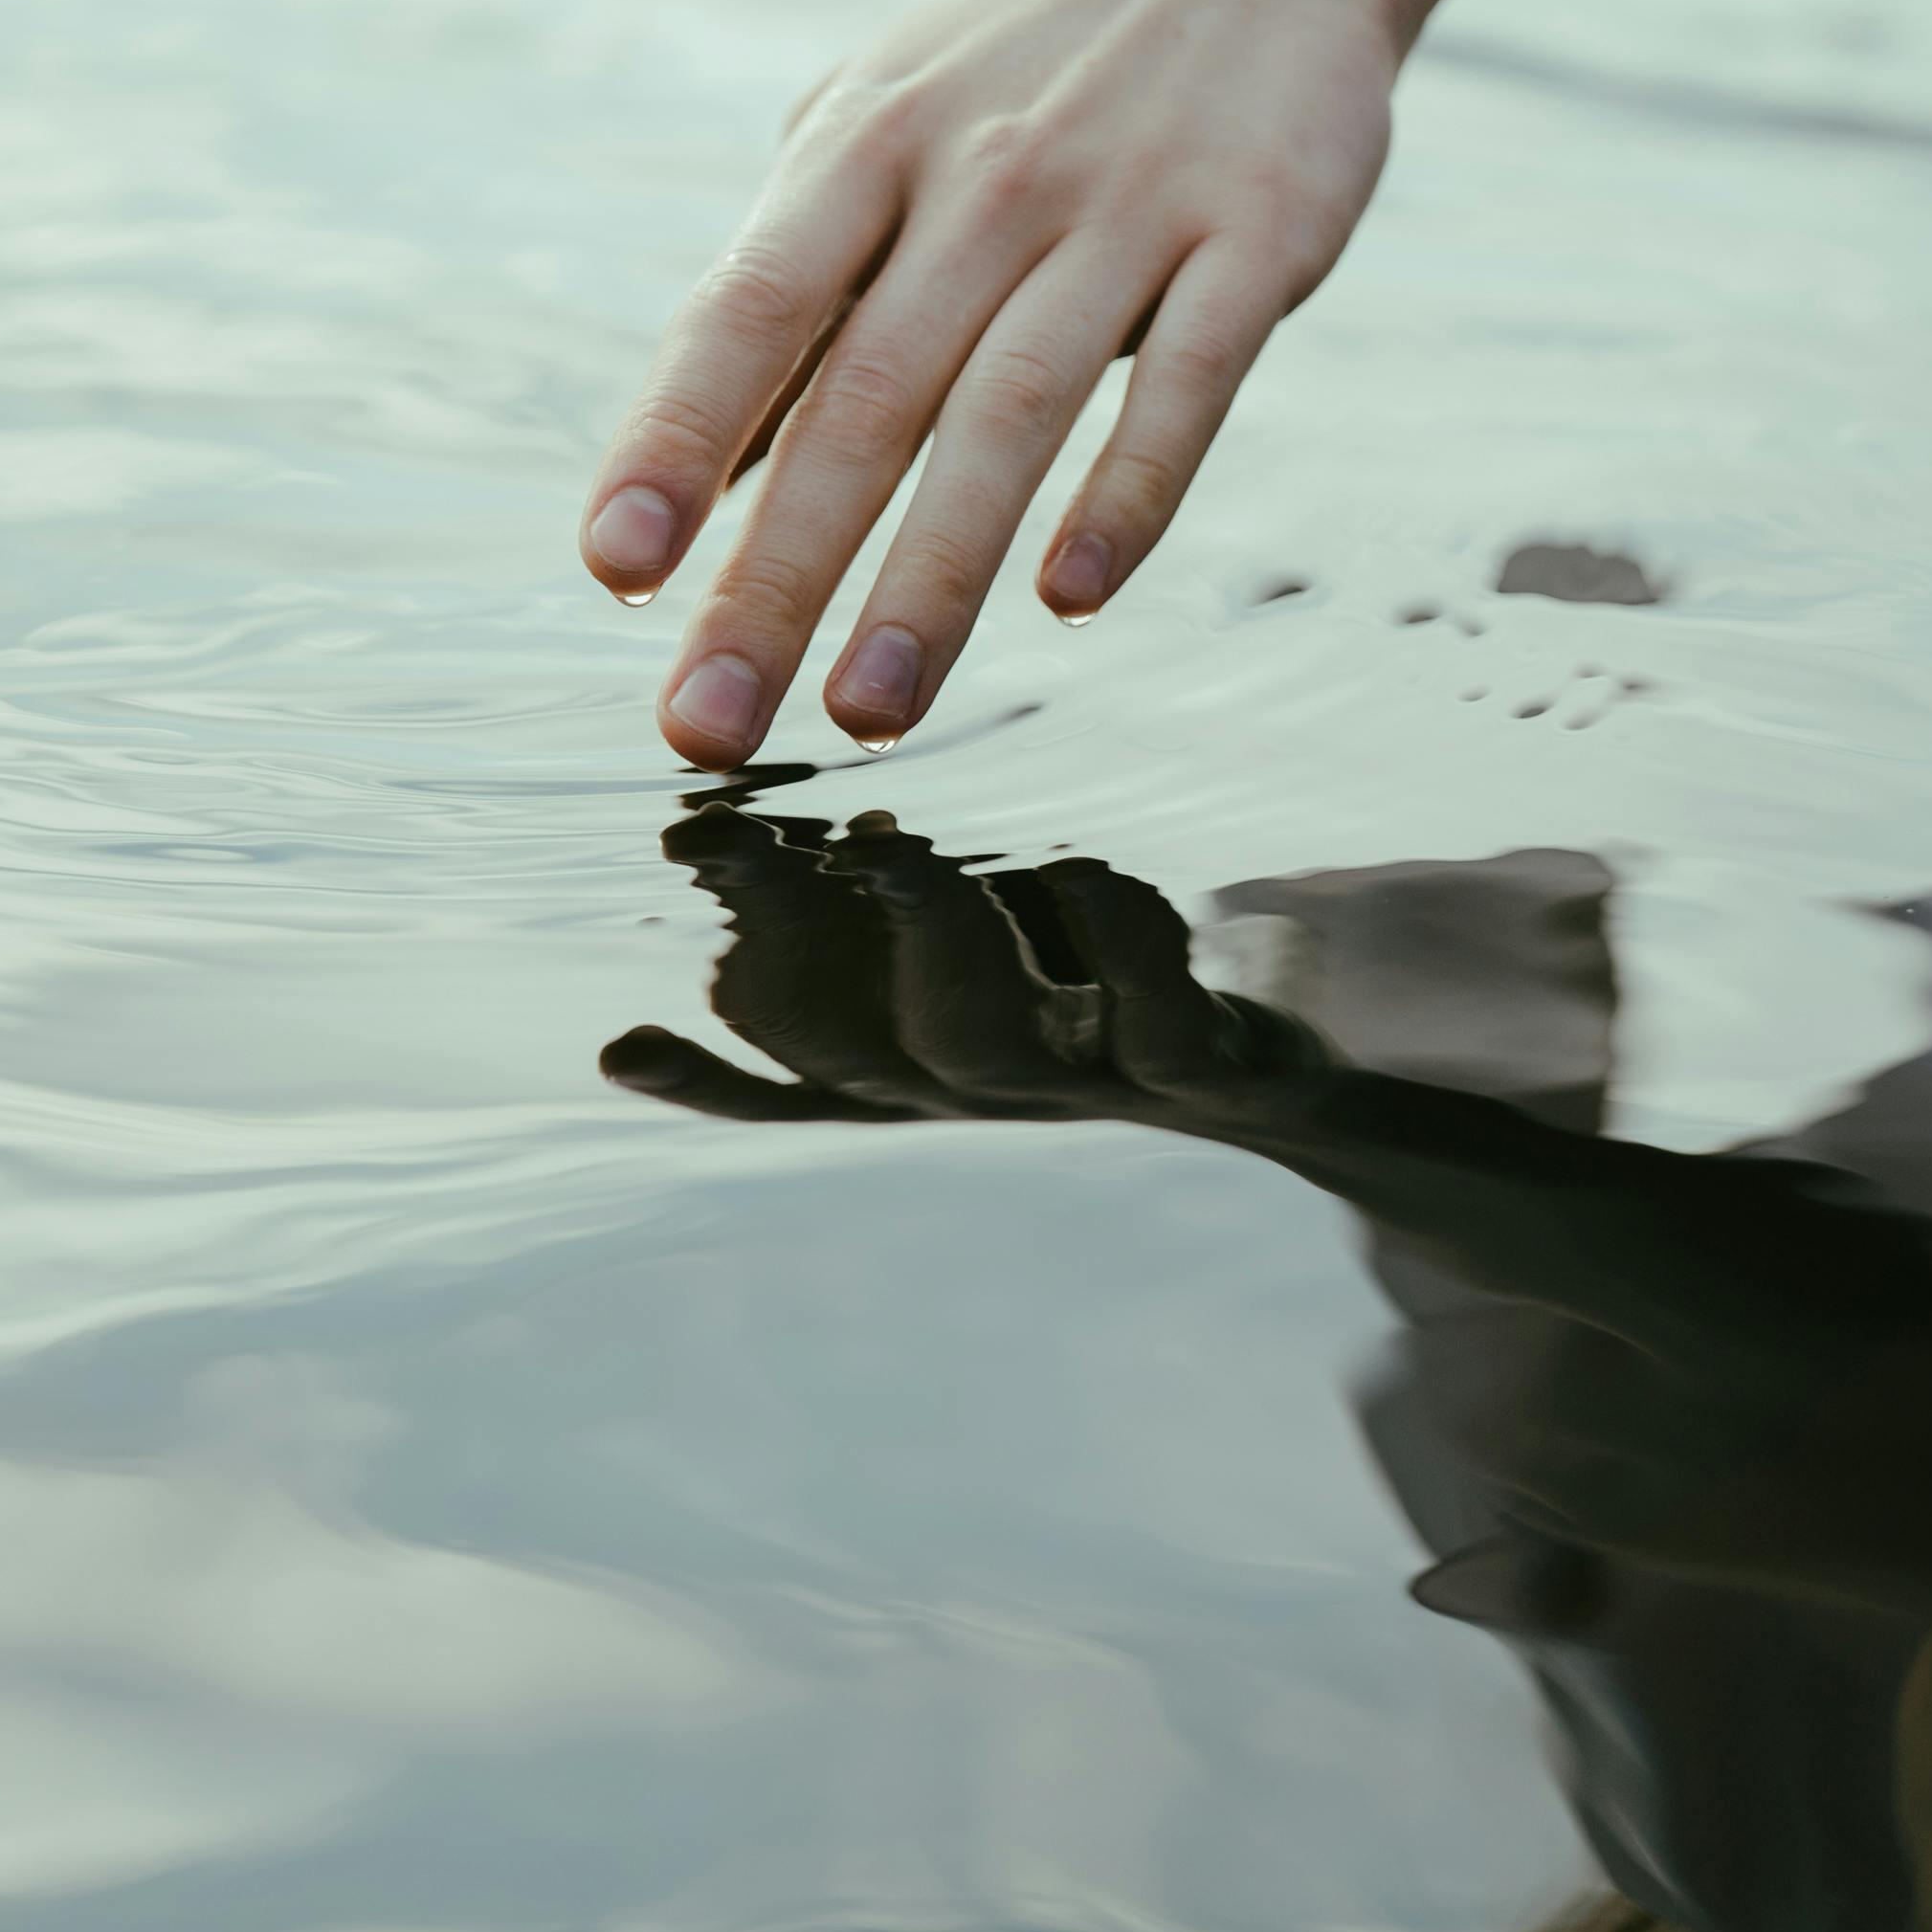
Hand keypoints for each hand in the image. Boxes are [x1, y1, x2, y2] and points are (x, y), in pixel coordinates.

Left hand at [580, 0, 1402, 766]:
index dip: (673, 441)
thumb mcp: (884, 127)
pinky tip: (1069, 599)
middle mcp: (982, 174)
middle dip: (778, 576)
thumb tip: (699, 478)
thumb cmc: (1035, 56)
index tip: (614, 574)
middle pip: (863, 401)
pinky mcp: (1259, 231)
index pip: (745, 309)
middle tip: (711, 724)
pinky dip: (1127, 490)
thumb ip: (802, 289)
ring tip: (864, 715)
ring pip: (1010, 413)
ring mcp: (1125, 203)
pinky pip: (1188, 378)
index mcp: (864, 146)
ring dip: (932, 578)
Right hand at [600, 805, 1323, 1124]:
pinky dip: (1114, 943)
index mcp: (928, 1069)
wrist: (1309, 1078)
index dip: (713, 1078)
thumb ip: (873, 920)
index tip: (623, 1045)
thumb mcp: (989, 964)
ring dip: (923, 937)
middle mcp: (992, 1088)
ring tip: (887, 843)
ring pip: (977, 1039)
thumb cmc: (1115, 993)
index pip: (795, 1082)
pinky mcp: (1206, 1064)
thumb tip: (776, 847)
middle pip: (859, 1052)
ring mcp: (1094, 1081)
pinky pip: (1153, 1015)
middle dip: (782, 950)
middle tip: (724, 846)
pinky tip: (1080, 867)